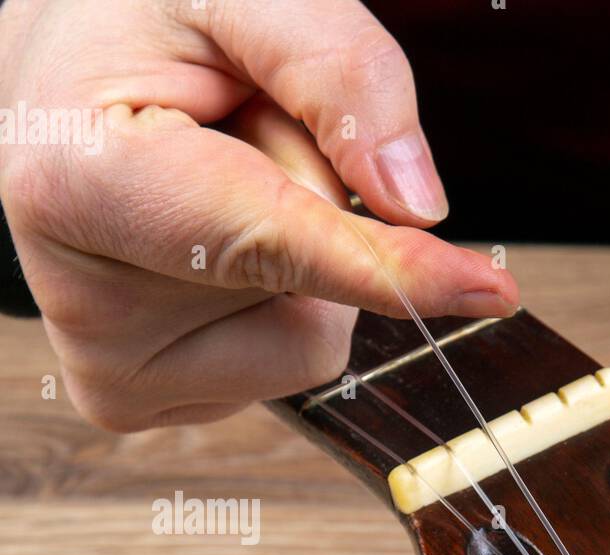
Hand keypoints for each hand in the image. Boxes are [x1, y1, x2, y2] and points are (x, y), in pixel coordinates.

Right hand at [0, 0, 517, 430]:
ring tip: (209, 174)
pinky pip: (289, 360)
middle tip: (228, 124)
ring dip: (301, 251)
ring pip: (312, 340)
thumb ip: (335, 68)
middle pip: (314, 298)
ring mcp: (116, 371)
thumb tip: (418, 203)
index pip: (275, 244)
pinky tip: (208, 236)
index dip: (388, 265)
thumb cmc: (133, 20)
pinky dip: (284, 296)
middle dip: (315, 204)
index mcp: (80, 186)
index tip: (490, 292)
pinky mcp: (150, 399)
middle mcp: (86, 305)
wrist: (55, 78)